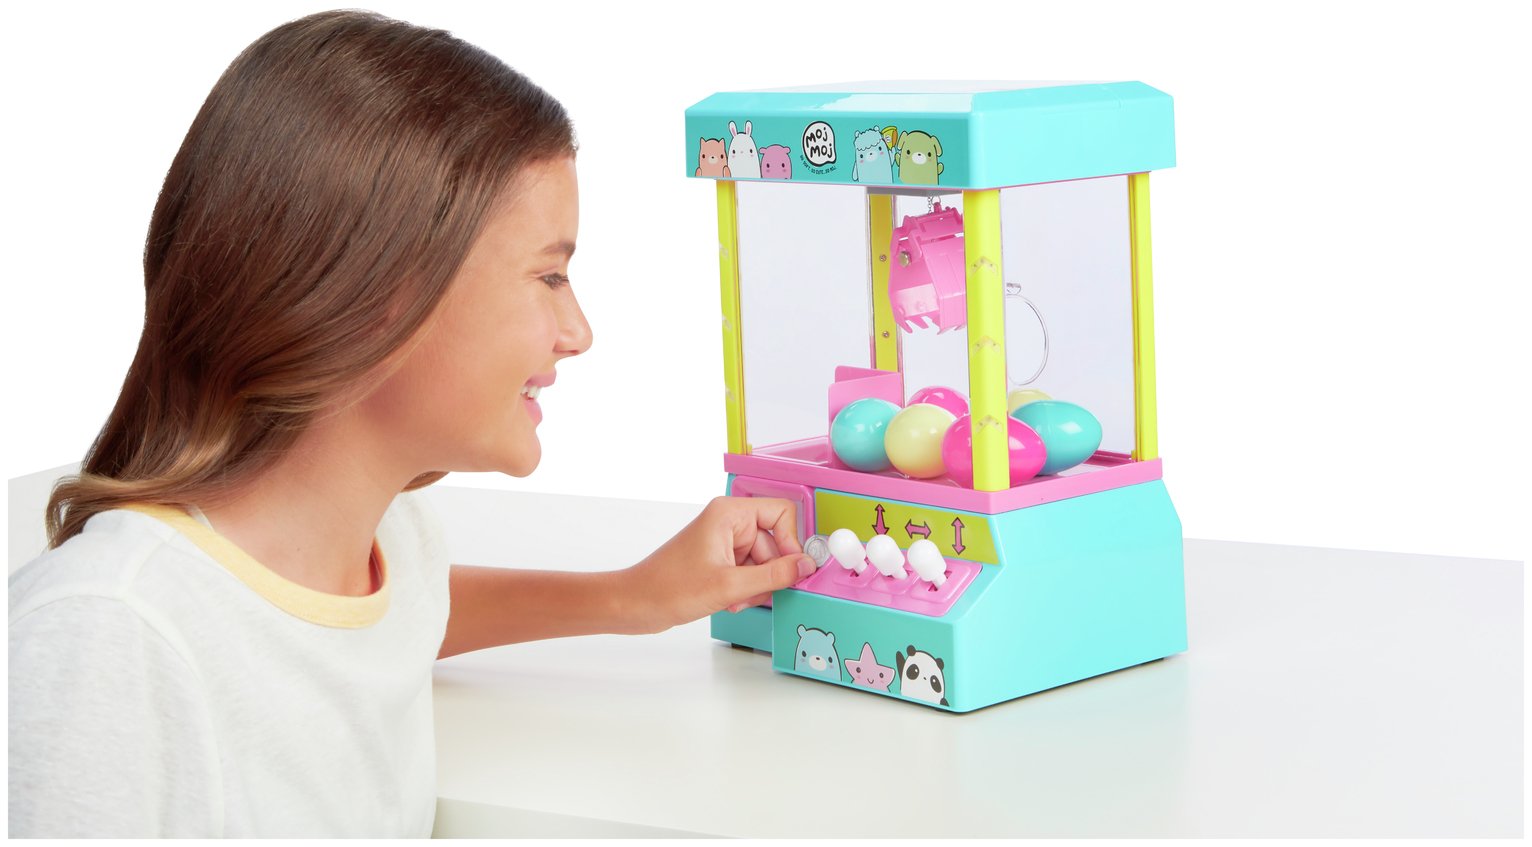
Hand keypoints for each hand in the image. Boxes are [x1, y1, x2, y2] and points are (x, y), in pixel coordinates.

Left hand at [620, 496, 815, 633]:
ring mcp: (724, 541)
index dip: (792, 542)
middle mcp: (728, 522)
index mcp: (729, 513)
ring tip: (732, 599)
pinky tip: (727, 600)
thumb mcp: (729, 586)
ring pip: (764, 562)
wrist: (635, 604)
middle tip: (750, 592)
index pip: (782, 512)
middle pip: (775, 543)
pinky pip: (750, 571)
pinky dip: (744, 589)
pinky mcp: (720, 559)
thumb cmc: (667, 588)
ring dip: (755, 586)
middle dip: (768, 573)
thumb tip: (806, 566)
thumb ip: (774, 575)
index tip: (791, 569)